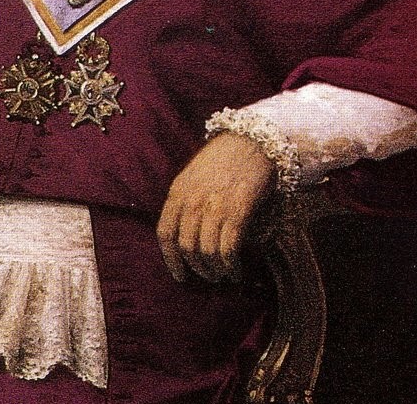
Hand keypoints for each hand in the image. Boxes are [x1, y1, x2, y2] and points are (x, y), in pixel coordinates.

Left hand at [157, 132, 274, 281]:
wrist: (251, 141)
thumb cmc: (222, 159)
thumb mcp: (193, 176)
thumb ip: (185, 201)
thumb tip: (185, 234)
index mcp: (178, 192)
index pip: (165, 233)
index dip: (170, 259)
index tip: (179, 275)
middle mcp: (193, 201)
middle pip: (187, 247)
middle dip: (197, 268)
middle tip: (208, 276)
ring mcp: (214, 207)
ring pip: (207, 252)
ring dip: (215, 270)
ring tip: (222, 275)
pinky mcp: (237, 212)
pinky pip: (228, 249)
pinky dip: (231, 266)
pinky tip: (236, 271)